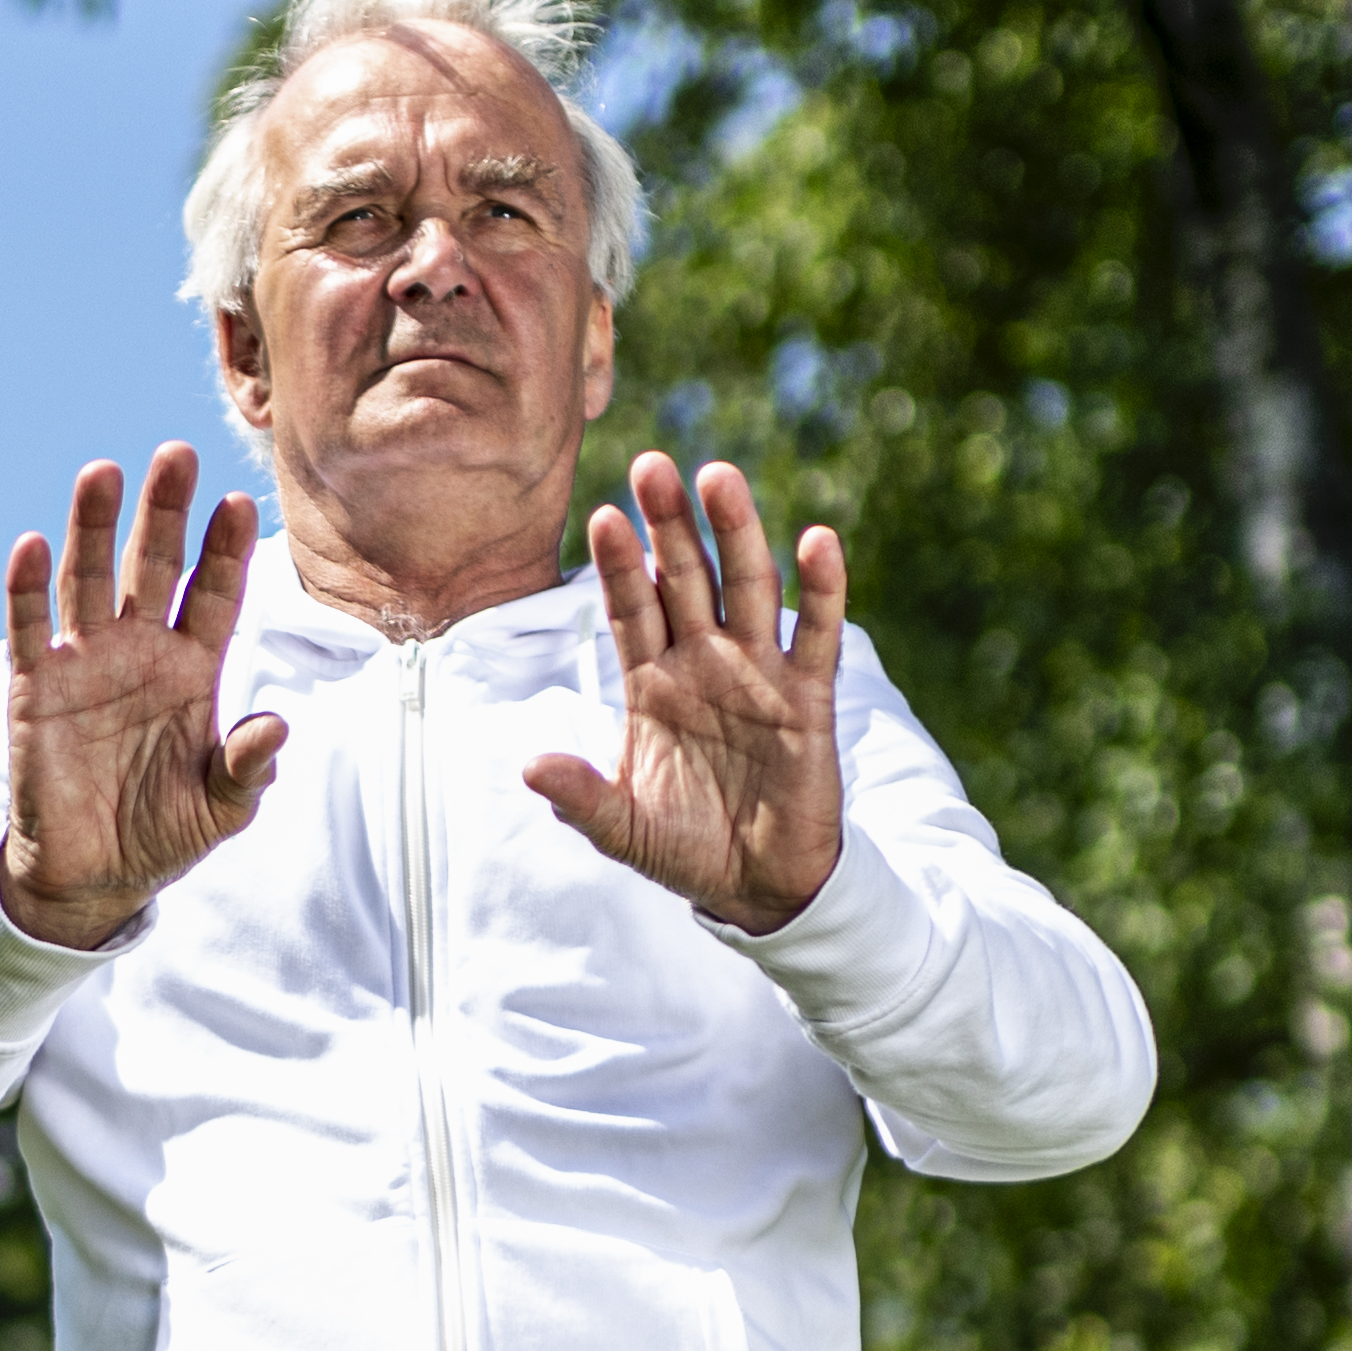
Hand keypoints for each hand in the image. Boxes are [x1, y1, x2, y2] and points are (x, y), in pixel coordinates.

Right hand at [0, 441, 289, 946]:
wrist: (92, 880)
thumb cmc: (162, 834)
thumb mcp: (220, 808)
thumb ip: (246, 767)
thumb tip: (275, 725)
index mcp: (192, 669)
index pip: (214, 596)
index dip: (226, 552)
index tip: (239, 503)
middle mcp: (139, 651)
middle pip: (153, 566)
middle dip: (164, 513)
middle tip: (176, 454)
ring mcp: (85, 663)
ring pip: (90, 580)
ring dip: (94, 527)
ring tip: (102, 472)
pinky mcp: (35, 689)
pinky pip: (29, 630)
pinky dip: (27, 589)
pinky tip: (31, 545)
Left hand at [522, 456, 848, 933]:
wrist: (757, 885)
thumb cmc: (684, 848)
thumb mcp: (623, 830)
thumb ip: (581, 798)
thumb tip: (530, 766)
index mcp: (652, 683)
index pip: (632, 609)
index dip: (620, 564)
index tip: (603, 514)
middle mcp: (703, 662)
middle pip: (685, 578)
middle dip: (670, 524)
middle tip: (652, 464)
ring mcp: (757, 673)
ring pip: (746, 588)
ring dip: (735, 533)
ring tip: (718, 476)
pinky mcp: (807, 697)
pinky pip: (816, 634)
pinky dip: (821, 588)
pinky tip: (817, 541)